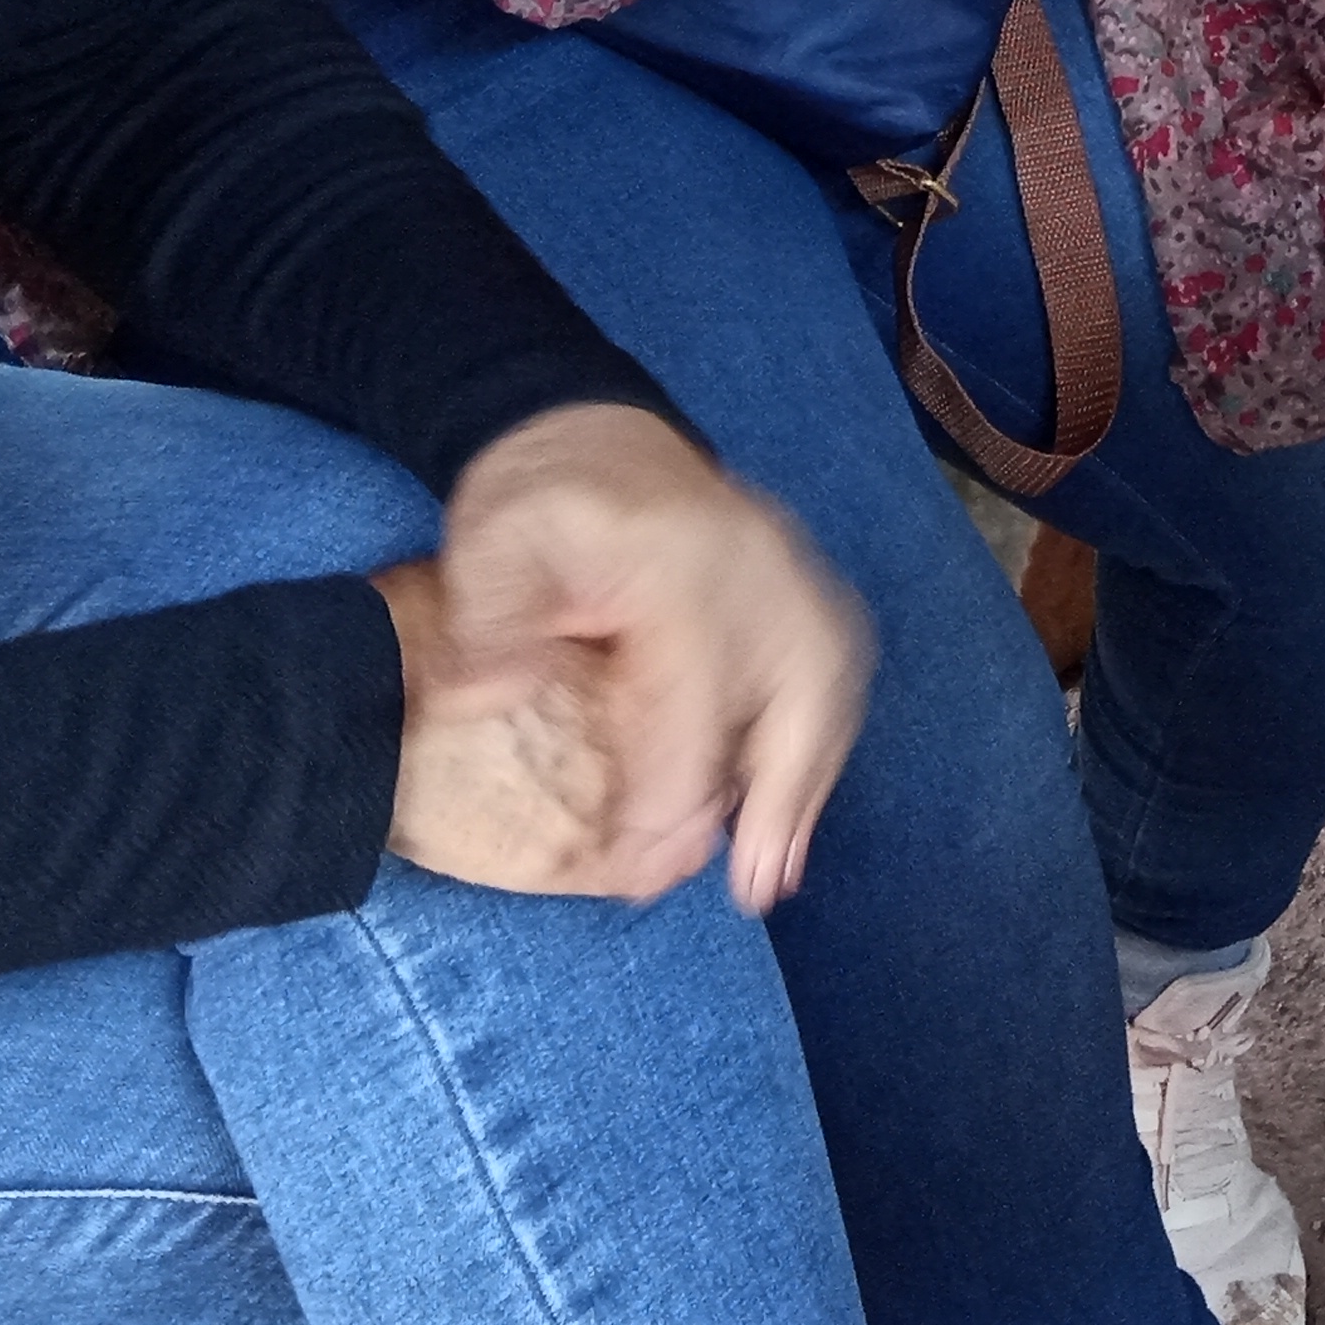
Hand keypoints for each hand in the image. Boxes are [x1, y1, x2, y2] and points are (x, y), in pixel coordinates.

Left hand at [375, 404, 869, 910]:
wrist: (593, 434)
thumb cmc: (541, 499)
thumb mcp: (490, 544)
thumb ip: (488, 625)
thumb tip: (488, 703)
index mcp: (682, 562)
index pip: (695, 702)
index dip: (673, 798)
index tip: (641, 869)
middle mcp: (759, 568)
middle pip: (797, 699)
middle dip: (779, 802)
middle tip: (752, 890)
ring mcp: (796, 572)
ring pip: (829, 694)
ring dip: (809, 786)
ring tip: (777, 870)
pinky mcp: (807, 585)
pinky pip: (836, 676)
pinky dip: (822, 746)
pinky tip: (796, 804)